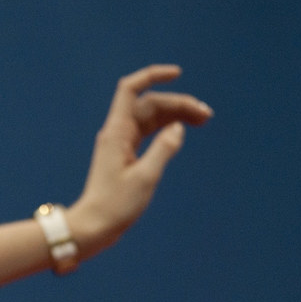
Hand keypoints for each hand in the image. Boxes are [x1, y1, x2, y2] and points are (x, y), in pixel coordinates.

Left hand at [67, 64, 212, 253]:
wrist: (94, 227)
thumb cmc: (115, 206)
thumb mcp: (145, 178)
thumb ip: (164, 150)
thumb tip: (177, 128)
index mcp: (117, 132)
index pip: (131, 89)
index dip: (152, 76)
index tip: (177, 74)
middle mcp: (117, 132)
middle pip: (149, 104)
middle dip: (178, 103)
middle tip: (206, 115)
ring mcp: (120, 143)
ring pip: (151, 118)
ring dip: (175, 115)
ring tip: (203, 120)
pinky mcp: (124, 155)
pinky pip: (147, 132)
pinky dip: (166, 129)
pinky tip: (182, 131)